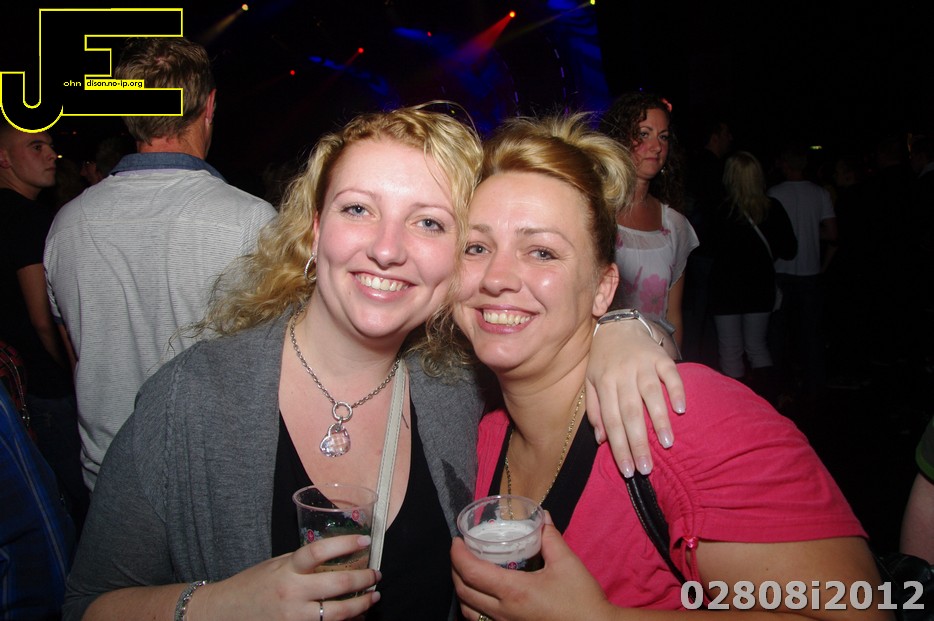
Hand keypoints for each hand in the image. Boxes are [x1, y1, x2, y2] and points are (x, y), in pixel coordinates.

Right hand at [192, 535, 379, 620]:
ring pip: (337, 614)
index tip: (365, 541)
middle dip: (363, 579)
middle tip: (376, 574)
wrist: (224, 613)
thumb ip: (302, 563)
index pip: (319, 551)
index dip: (345, 544)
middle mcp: (291, 593)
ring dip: (361, 605)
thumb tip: (336, 555)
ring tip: (373, 597)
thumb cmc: (252, 585)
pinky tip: (356, 617)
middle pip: (336, 584)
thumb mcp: (276, 565)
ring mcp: (293, 617)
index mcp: (287, 569)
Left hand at [452, 514, 612, 620]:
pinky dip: (473, 609)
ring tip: (467, 574)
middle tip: (460, 552)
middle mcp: (504, 612)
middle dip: (455, 570)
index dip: (457, 555)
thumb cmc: (581, 600)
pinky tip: (482, 599)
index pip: (471, 572)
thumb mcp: (567, 563)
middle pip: (463, 591)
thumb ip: (550, 537)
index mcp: (514, 591)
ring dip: (462, 591)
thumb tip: (541, 516)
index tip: (456, 541)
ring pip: (469, 612)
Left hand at [587, 318, 685, 476]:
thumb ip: (594, 410)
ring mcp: (642, 364)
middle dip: (638, 443)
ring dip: (659, 420)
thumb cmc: (603, 360)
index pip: (611, 421)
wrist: (618, 324)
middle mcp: (622, 374)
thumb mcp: (591, 382)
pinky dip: (676, 390)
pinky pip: (670, 374)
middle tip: (647, 468)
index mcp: (604, 383)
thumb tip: (601, 439)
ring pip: (650, 394)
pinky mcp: (660, 356)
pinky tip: (681, 409)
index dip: (619, 447)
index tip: (628, 470)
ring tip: (667, 443)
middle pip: (630, 413)